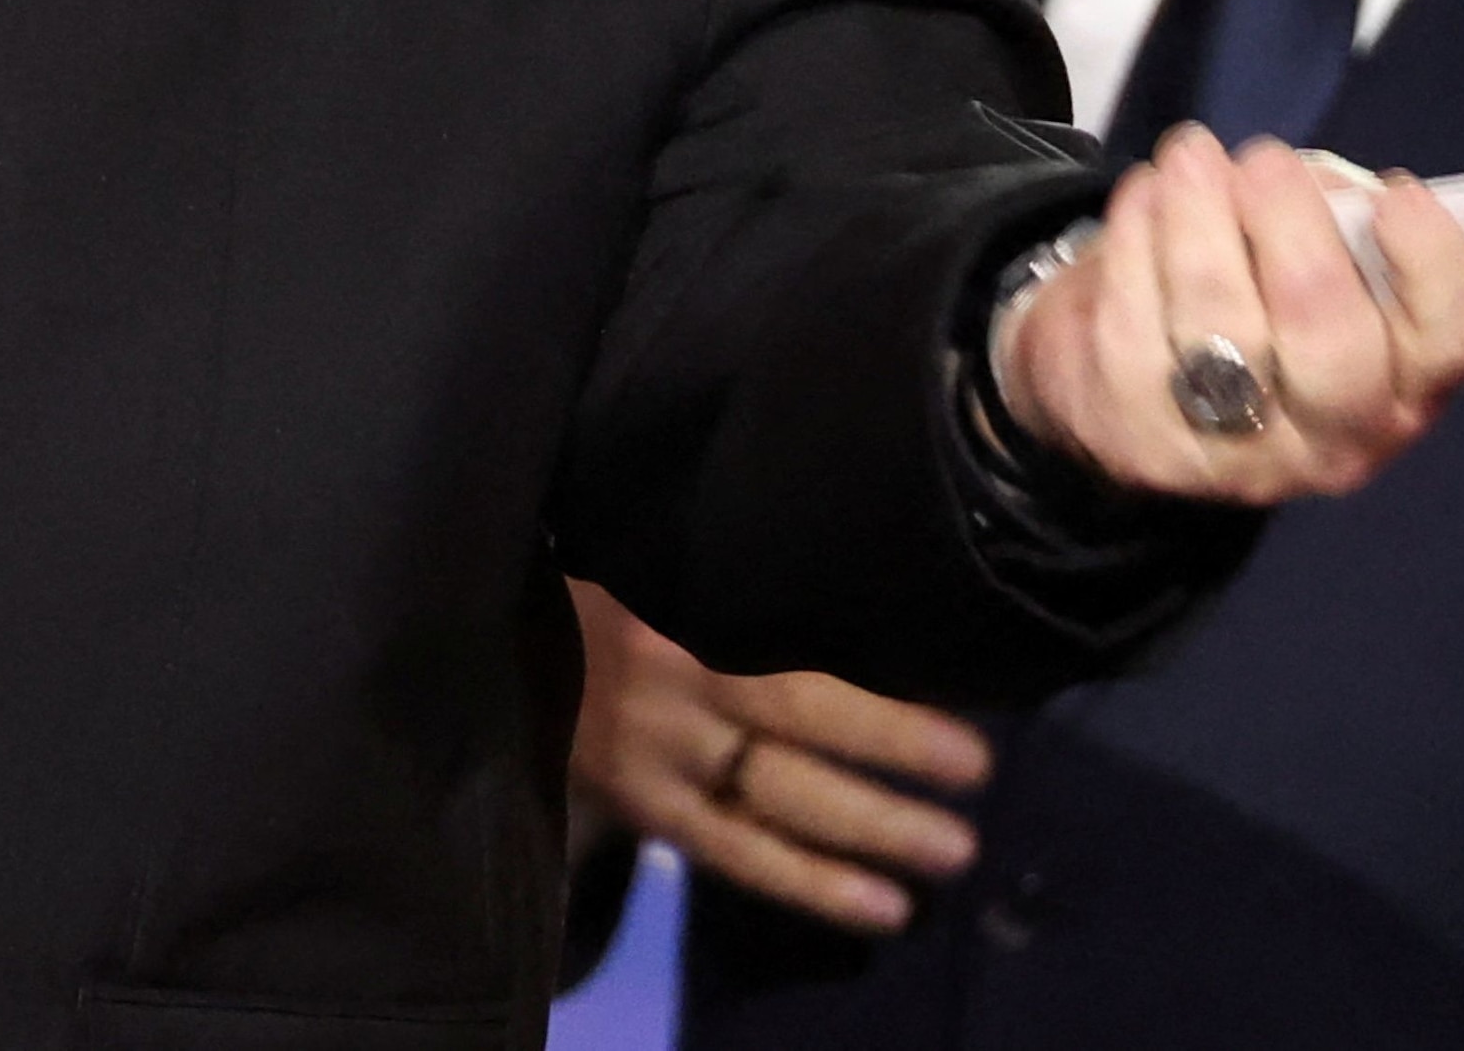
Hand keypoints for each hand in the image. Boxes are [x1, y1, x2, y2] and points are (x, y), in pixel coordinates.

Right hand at [568, 581, 983, 934]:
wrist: (483, 639)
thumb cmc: (588, 584)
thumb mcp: (645, 556)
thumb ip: (725, 576)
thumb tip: (857, 578)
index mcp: (675, 607)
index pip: (788, 641)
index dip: (866, 667)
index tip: (945, 675)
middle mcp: (671, 682)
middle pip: (797, 714)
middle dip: (893, 743)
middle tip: (979, 770)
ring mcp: (656, 754)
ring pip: (777, 795)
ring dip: (870, 825)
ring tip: (954, 849)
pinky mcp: (645, 809)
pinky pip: (738, 853)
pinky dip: (811, 882)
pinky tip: (883, 906)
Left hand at [996, 124, 1463, 500]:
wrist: (1139, 389)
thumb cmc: (1267, 296)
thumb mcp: (1331, 264)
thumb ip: (1345, 226)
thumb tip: (1321, 187)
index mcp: (1411, 388)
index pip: (1455, 339)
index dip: (1433, 262)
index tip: (1396, 192)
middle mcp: (1340, 441)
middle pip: (1331, 339)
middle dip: (1293, 228)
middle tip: (1265, 158)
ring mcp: (1242, 456)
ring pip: (1219, 327)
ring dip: (1200, 219)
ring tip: (1190, 155)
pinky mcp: (1148, 443)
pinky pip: (1134, 329)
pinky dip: (1134, 244)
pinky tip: (1144, 194)